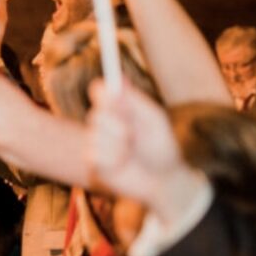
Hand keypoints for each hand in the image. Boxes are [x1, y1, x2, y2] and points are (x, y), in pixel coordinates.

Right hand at [85, 79, 184, 207]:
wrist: (162, 177)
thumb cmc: (160, 145)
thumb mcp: (153, 119)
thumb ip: (135, 100)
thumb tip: (119, 78)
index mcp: (117, 107)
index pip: (98, 90)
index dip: (102, 91)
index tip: (115, 97)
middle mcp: (103, 122)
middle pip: (96, 114)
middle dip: (118, 124)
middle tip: (133, 133)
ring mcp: (96, 141)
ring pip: (96, 135)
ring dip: (119, 144)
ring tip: (131, 152)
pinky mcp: (93, 161)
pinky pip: (96, 154)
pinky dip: (114, 159)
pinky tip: (123, 164)